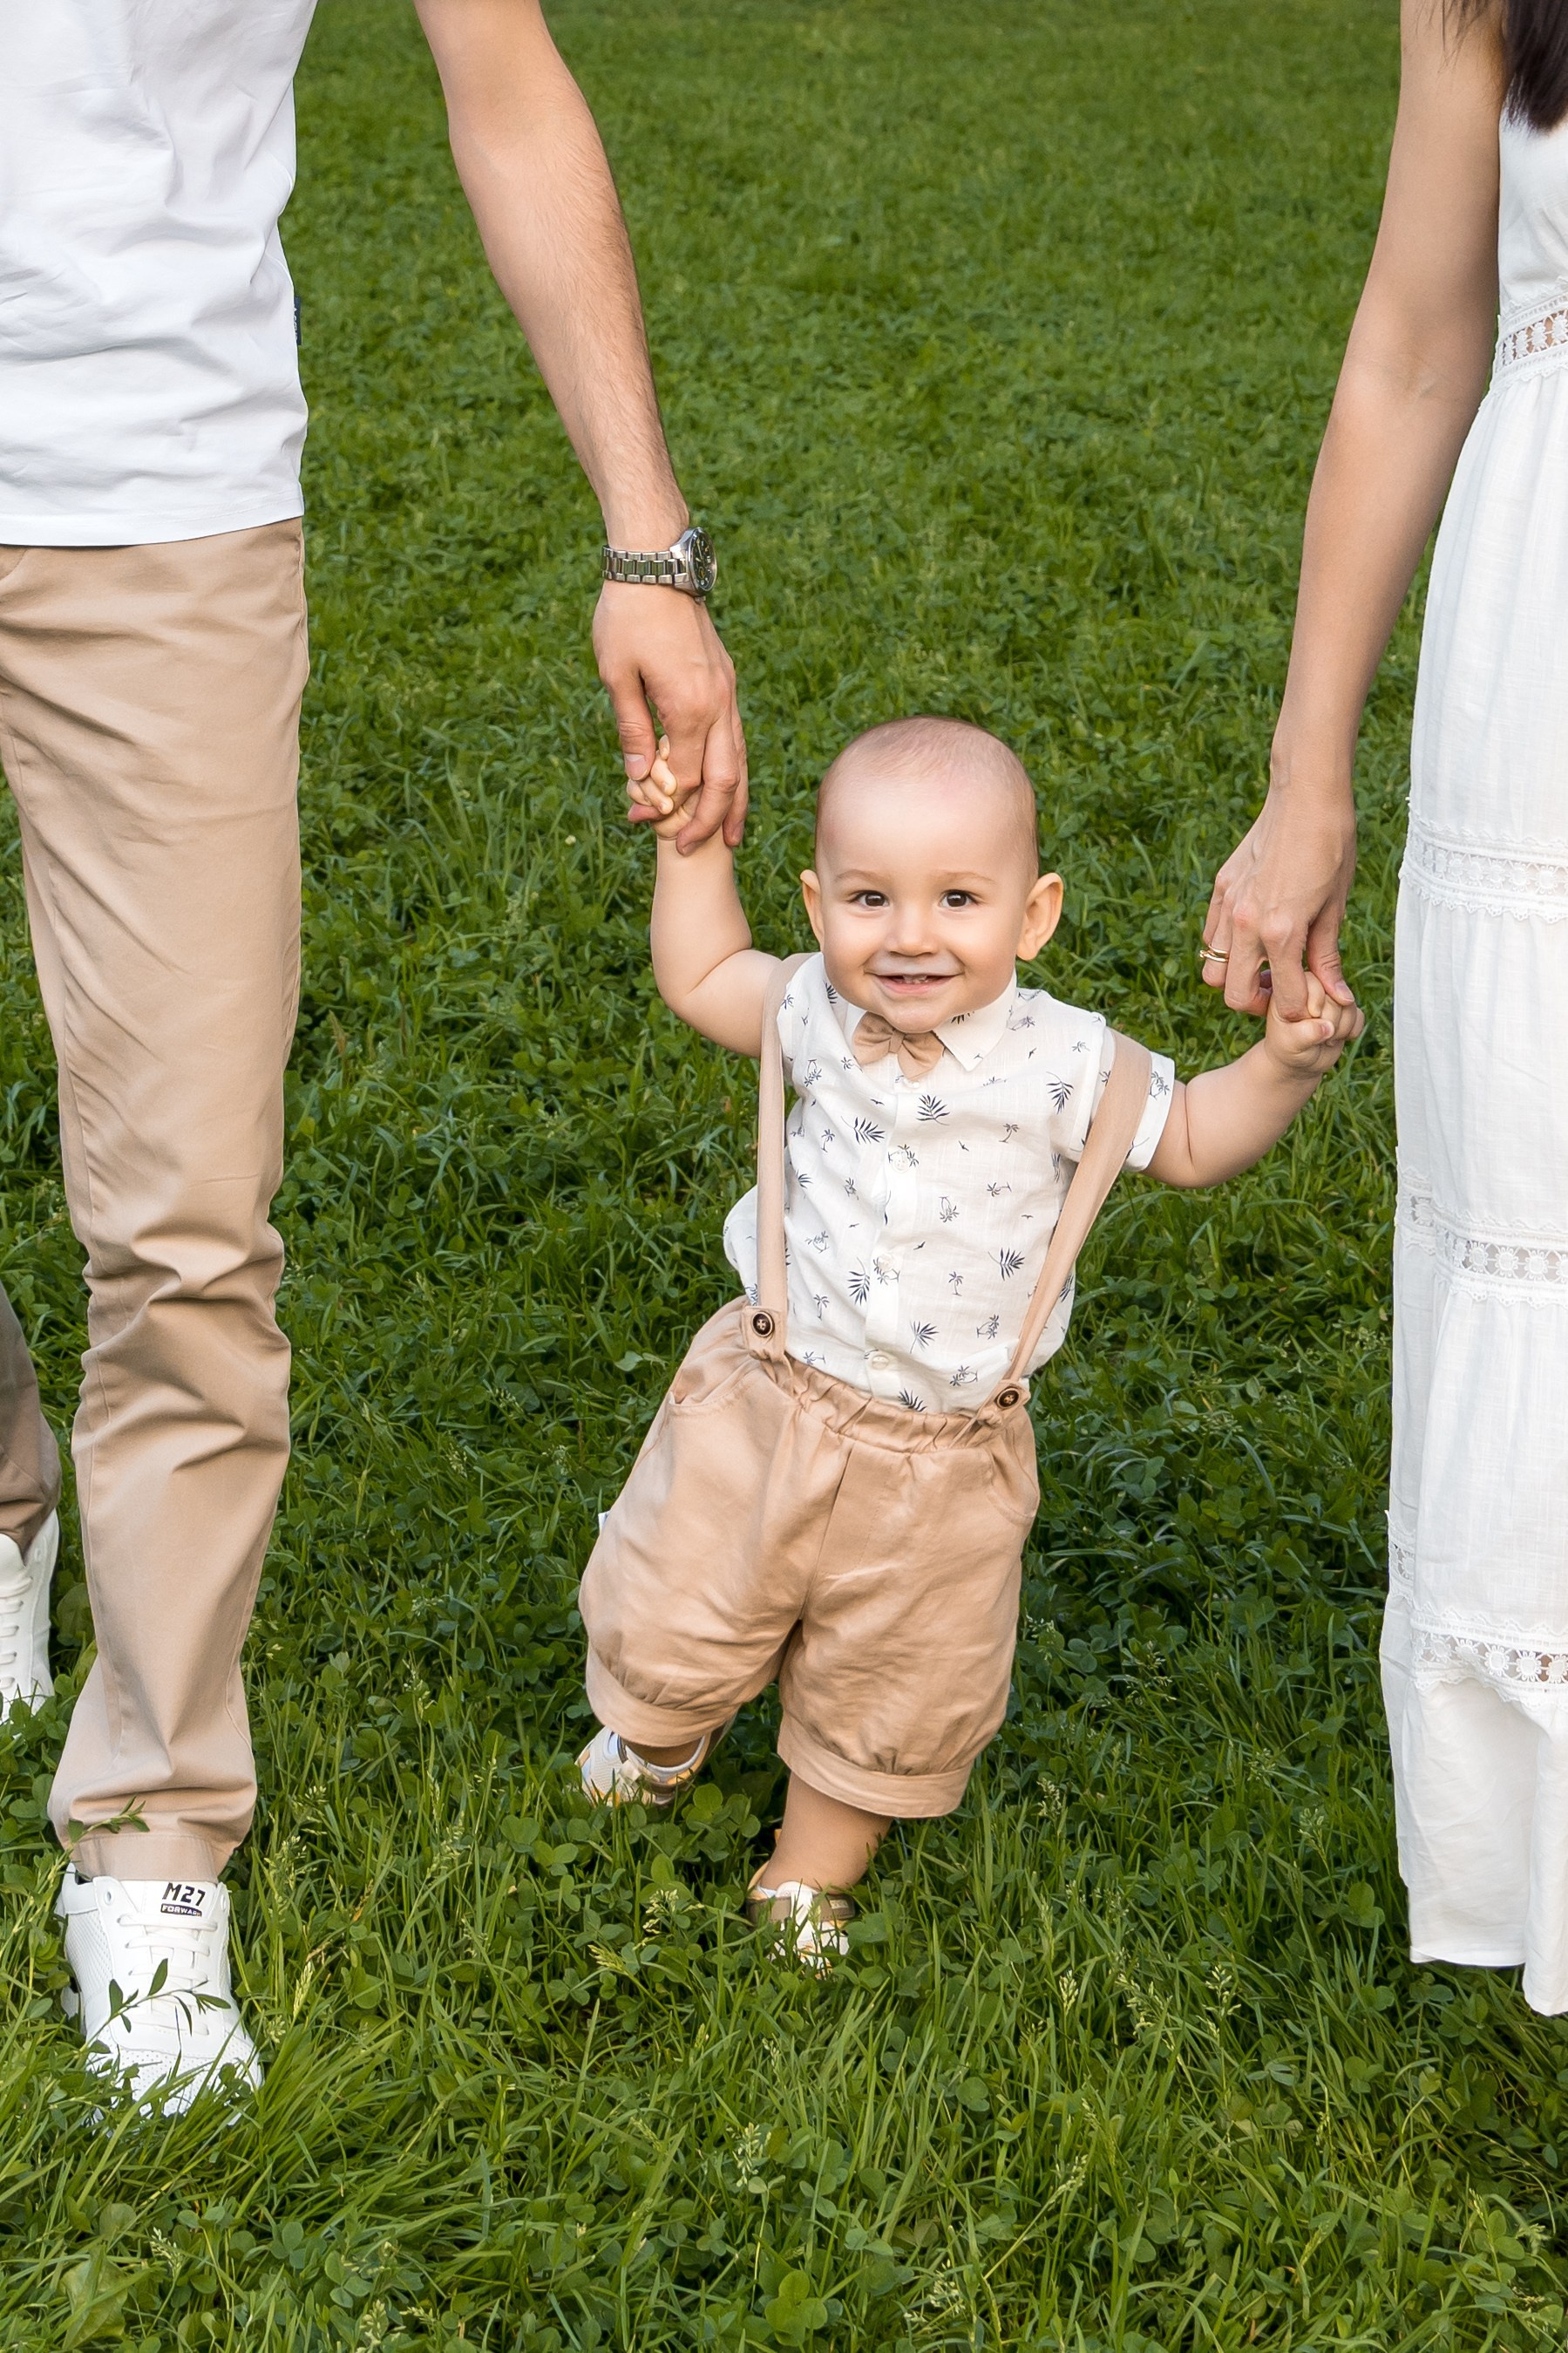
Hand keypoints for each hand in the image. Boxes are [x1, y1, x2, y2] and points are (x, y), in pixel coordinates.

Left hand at [594, 582, 746, 852]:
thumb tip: (642, 780)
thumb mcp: (617, 675)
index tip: (636, 821)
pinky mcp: (726, 682)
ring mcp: (727, 693)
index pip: (685, 778)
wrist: (658, 563)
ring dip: (735, 802)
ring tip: (730, 836)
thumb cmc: (628, 617)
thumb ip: (632, 730)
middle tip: (690, 849)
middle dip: (710, 820)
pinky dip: (734, 770)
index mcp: (689, 707)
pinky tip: (729, 786)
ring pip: (740, 761)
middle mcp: (718, 704)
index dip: (663, 806)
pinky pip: (736, 738)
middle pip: (725, 780)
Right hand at [1202, 783, 1357, 1020]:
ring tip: (1265, 963)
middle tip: (1282, 989)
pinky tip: (1253, 934)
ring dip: (1238, 975)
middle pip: (1234, 995)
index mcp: (1282, 932)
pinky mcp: (1221, 888)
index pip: (1282, 998)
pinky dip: (1227, 946)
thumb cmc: (1332, 846)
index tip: (1310, 1006)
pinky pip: (1211, 936)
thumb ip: (1327, 956)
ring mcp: (1229, 906)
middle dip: (1258, 1002)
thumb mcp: (1336, 907)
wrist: (1306, 795)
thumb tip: (1339, 997)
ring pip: (1213, 969)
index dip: (1299, 1011)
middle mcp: (1247, 924)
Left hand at [1263, 971, 1364, 1077]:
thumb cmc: (1288, 1049)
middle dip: (1329, 1018)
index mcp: (1291, 992)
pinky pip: (1358, 1015)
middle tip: (1316, 1035)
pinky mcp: (1345, 1010)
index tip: (1313, 1015)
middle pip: (1333, 992)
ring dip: (1341, 1027)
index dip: (1317, 998)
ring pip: (1348, 1004)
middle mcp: (1311, 990)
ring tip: (1325, 1039)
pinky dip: (1352, 1031)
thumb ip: (1305, 1034)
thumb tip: (1328, 1027)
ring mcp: (1330, 999)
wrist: (1300, 1062)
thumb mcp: (1290, 1044)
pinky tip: (1337, 1038)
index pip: (1311, 981)